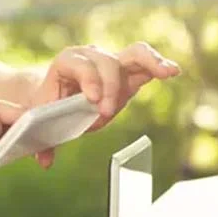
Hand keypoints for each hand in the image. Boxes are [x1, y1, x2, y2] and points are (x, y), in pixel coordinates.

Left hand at [29, 41, 180, 167]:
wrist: (58, 91)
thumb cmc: (52, 103)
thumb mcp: (44, 119)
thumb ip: (45, 140)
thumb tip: (44, 162)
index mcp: (67, 62)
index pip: (80, 64)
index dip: (88, 79)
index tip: (92, 99)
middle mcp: (92, 56)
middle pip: (107, 61)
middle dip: (111, 87)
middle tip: (106, 112)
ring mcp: (112, 61)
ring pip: (134, 54)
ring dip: (150, 63)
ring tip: (167, 73)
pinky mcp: (128, 70)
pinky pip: (145, 63)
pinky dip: (159, 67)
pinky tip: (173, 72)